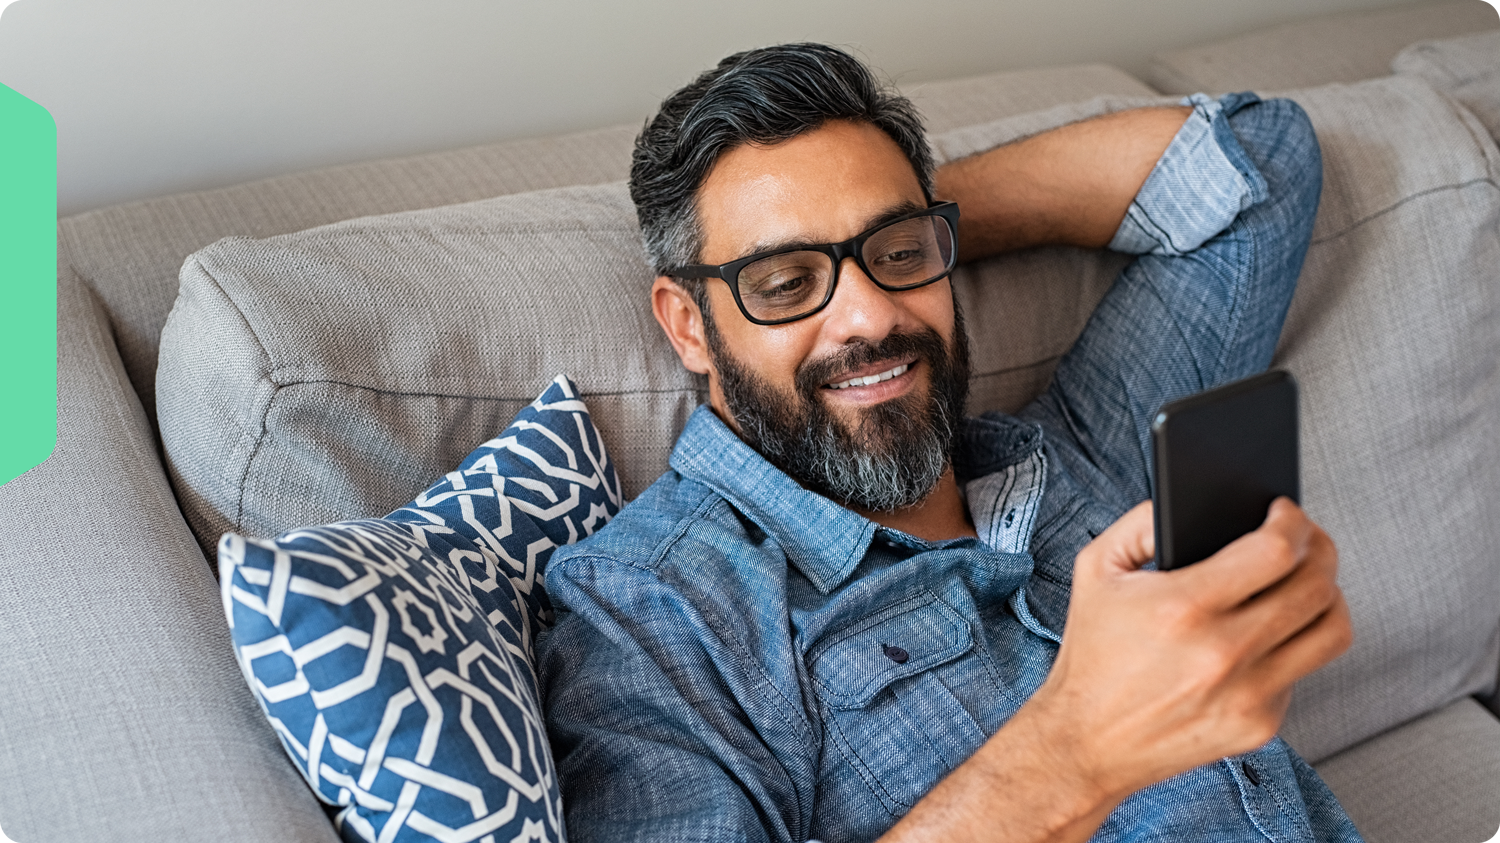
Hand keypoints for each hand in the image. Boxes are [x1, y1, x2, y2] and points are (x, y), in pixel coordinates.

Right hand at [1030, 498, 1352, 801]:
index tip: (1285, 512)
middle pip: (1316, 586)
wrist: (1085, 741)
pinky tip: (1268, 634)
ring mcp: (1247, 694)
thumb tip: (1193, 501)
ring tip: (1308, 582)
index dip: (1292, 522)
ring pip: (1331, 631)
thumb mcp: (1096, 569)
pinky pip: (1303, 670)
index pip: (1275, 551)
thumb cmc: (1092, 653)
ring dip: (1328, 595)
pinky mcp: (1260, 724)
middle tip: (1307, 538)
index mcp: (1181, 607)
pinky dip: (1292, 644)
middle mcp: (1221, 654)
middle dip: (1321, 549)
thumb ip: (1141, 521)